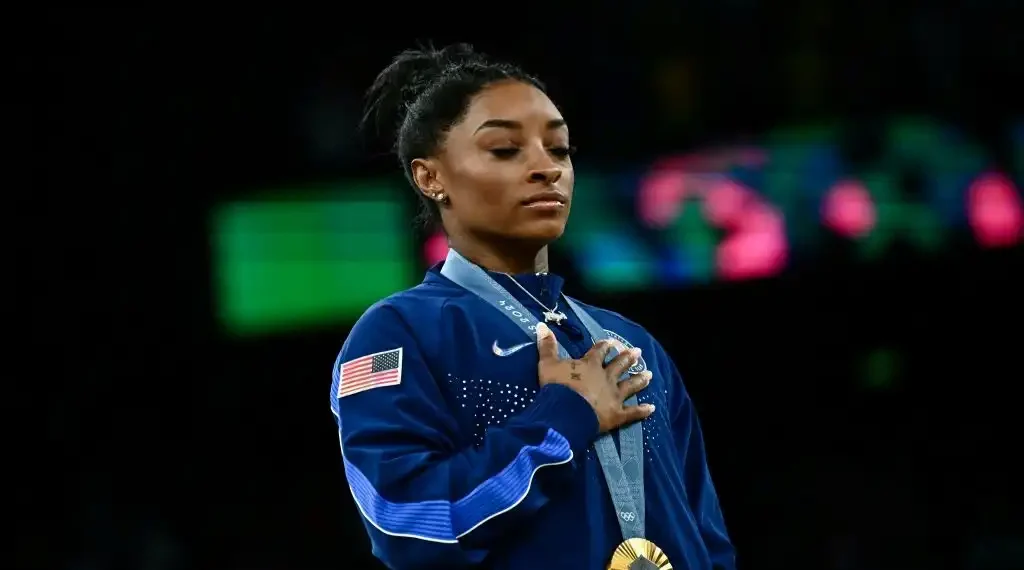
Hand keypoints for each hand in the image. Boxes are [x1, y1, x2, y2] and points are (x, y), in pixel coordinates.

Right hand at [535, 322, 653, 432]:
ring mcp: (614, 396)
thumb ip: (547, 345)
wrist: (565, 412)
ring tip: (650, 374)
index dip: (605, 346)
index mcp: (590, 365)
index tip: (612, 342)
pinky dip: (642, 411)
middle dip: (628, 358)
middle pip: (620, 365)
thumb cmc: (556, 387)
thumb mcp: (547, 363)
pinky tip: (651, 408)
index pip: (599, 351)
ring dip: (640, 380)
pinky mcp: (617, 414)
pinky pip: (633, 412)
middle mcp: (606, 377)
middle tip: (638, 352)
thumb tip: (541, 324)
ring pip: (630, 386)